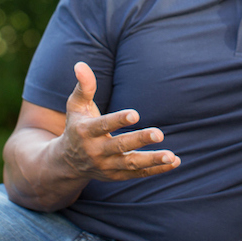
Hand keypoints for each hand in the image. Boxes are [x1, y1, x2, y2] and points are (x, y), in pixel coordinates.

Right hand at [57, 62, 179, 179]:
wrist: (67, 163)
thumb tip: (81, 64)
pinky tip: (174, 161)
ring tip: (171, 156)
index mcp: (85, 132)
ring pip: (131, 165)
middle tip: (159, 133)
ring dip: (152, 161)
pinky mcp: (117, 176)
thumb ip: (84, 86)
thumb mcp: (76, 106)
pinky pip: (138, 174)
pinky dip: (156, 170)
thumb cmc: (76, 126)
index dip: (118, 120)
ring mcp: (107, 166)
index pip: (103, 126)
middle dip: (139, 140)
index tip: (135, 114)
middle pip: (120, 147)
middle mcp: (96, 151)